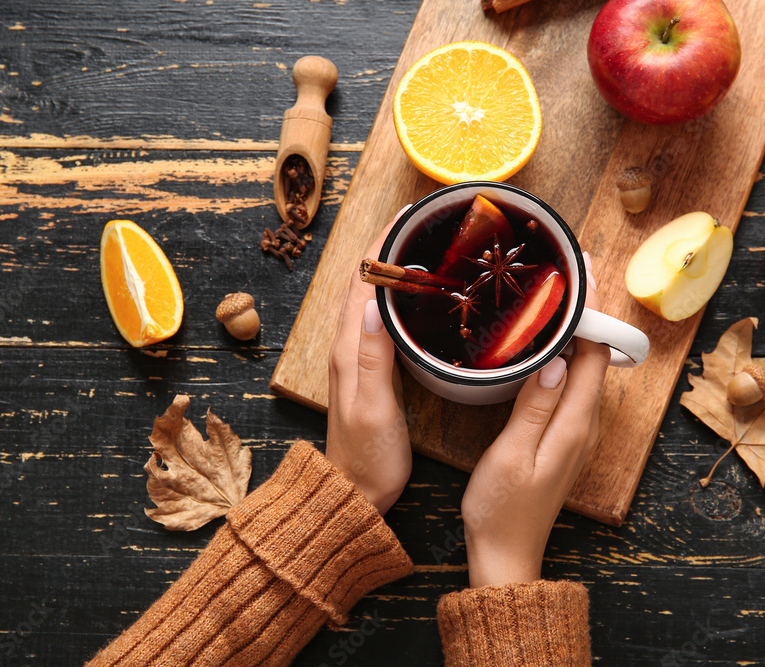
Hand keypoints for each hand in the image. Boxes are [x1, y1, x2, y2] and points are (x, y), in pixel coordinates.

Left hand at [326, 208, 411, 514]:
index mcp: (348, 351)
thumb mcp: (374, 407)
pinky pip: (374, 319)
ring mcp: (354, 359)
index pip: (360, 284)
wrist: (355, 494)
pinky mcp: (366, 371)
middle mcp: (346, 348)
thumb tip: (372, 304)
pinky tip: (410, 298)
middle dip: (384, 248)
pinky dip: (389, 296)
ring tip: (417, 248)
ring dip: (385, 268)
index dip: (379, 248)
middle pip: (361, 283)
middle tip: (418, 225)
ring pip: (367, 299)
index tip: (404, 220)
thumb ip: (373, 357)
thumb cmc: (368, 457)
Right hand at [461, 252, 608, 587]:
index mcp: (575, 424)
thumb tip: (557, 360)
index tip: (582, 274)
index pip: (595, 355)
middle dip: (586, 314)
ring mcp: (575, 433)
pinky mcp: (562, 438)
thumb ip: (535, 408)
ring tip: (556, 298)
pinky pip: (573, 387)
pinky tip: (544, 347)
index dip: (592, 312)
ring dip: (576, 334)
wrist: (504, 555)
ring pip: (584, 370)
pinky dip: (565, 358)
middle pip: (595, 358)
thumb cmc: (502, 509)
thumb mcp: (513, 455)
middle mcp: (584, 425)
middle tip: (567, 273)